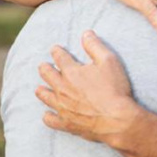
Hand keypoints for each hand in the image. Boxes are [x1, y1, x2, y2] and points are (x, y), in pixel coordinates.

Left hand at [35, 31, 144, 147]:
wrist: (117, 119)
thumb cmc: (115, 89)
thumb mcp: (109, 61)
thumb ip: (95, 46)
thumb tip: (86, 33)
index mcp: (71, 72)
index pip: (59, 58)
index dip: (57, 51)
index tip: (55, 49)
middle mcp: (62, 89)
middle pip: (47, 75)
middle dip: (44, 69)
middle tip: (43, 66)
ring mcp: (62, 107)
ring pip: (45, 97)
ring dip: (41, 91)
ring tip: (39, 88)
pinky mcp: (66, 123)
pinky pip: (50, 120)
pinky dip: (47, 116)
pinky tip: (47, 114)